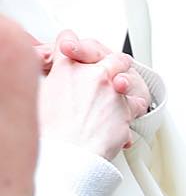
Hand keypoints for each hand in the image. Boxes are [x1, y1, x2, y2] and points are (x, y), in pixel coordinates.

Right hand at [37, 36, 150, 160]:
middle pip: (111, 56)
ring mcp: (115, 92)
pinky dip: (132, 110)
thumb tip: (53, 81)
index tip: (70, 46)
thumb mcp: (39, 97)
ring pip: (128, 79)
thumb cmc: (50, 132)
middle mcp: (95, 76)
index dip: (69, 43)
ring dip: (124, 87)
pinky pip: (137, 104)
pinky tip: (124, 116)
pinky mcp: (128, 110)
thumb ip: (50, 82)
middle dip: (111, 62)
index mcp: (68, 68)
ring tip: (119, 94)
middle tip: (108, 69)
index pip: (68, 40)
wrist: (67, 156)